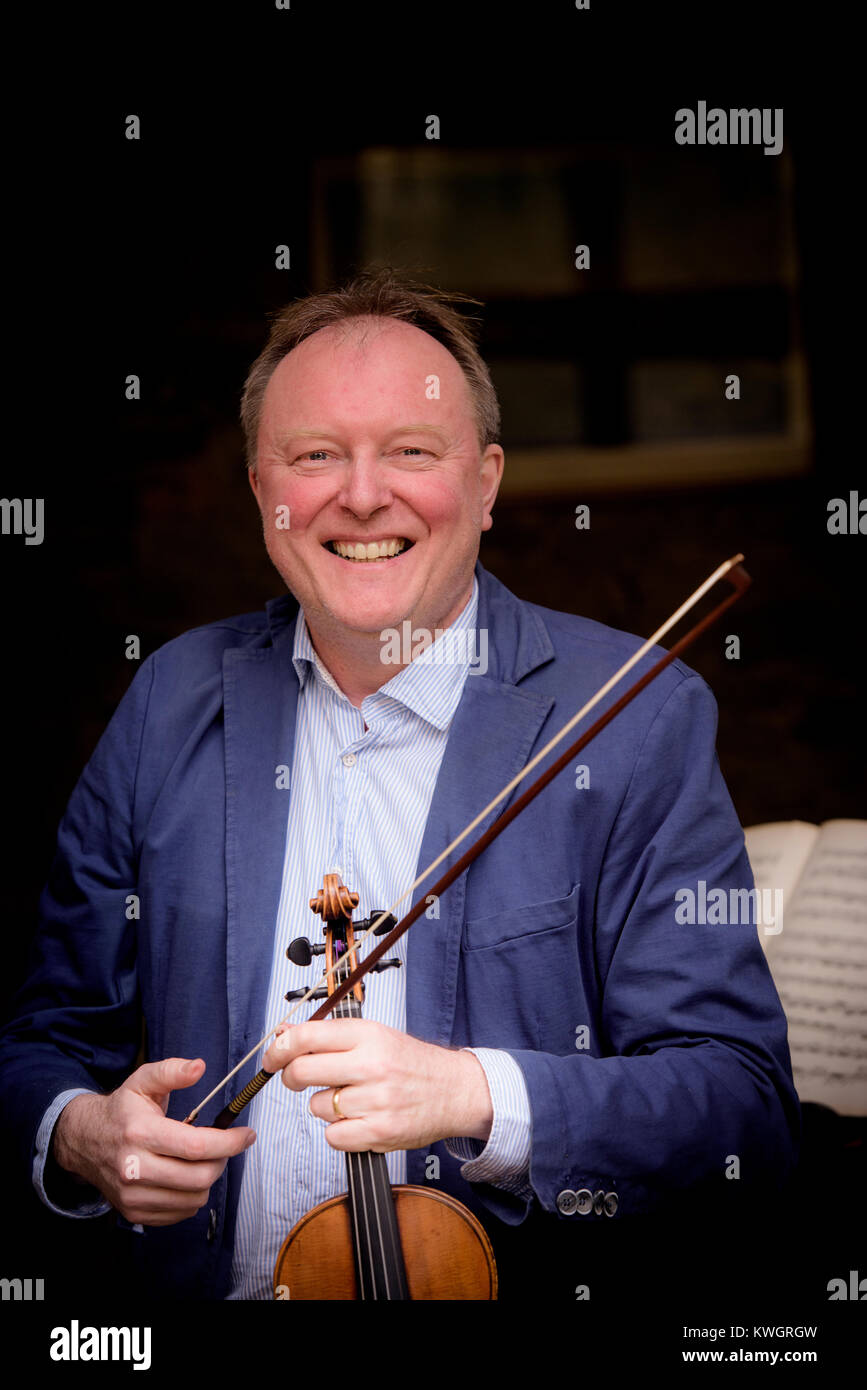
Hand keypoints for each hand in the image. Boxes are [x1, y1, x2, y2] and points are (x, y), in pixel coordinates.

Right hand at [52, 1058, 255, 1225]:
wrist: (84, 1141)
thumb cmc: (121, 1109)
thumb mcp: (142, 1081)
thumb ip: (171, 1071)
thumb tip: (199, 1067)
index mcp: (140, 1133)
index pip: (196, 1146)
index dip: (229, 1142)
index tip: (246, 1135)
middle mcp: (134, 1168)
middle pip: (199, 1177)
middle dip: (222, 1161)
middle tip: (223, 1147)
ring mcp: (133, 1195)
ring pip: (193, 1198)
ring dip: (208, 1179)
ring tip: (201, 1160)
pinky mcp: (134, 1212)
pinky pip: (180, 1213)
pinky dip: (192, 1196)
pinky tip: (185, 1176)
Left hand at [262, 1020, 492, 1152]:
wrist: (454, 1090)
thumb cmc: (410, 1062)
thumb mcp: (373, 1035)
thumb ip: (329, 1036)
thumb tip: (283, 1034)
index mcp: (368, 1034)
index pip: (306, 1036)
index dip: (279, 1048)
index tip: (272, 1056)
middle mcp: (371, 1064)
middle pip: (301, 1072)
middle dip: (291, 1078)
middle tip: (299, 1079)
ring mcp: (375, 1100)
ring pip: (316, 1107)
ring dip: (325, 1106)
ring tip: (351, 1098)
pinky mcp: (379, 1132)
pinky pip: (333, 1136)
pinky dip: (339, 1131)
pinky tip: (358, 1119)